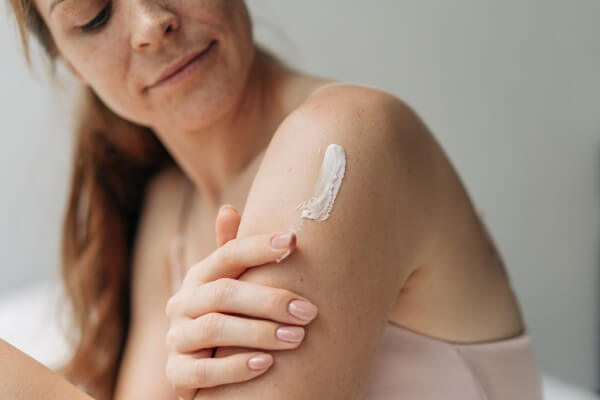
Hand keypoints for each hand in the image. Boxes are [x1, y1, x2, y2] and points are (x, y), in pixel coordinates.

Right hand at [165, 205, 318, 399]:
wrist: (199, 369)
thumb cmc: (226, 317)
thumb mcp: (229, 284)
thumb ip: (232, 252)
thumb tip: (227, 208)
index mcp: (200, 277)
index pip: (227, 254)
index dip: (258, 246)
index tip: (293, 240)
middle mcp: (183, 303)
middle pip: (224, 293)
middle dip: (270, 300)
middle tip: (308, 312)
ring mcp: (177, 338)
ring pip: (215, 329)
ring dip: (259, 332)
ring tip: (296, 338)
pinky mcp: (176, 373)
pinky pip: (203, 371)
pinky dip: (235, 367)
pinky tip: (266, 365)